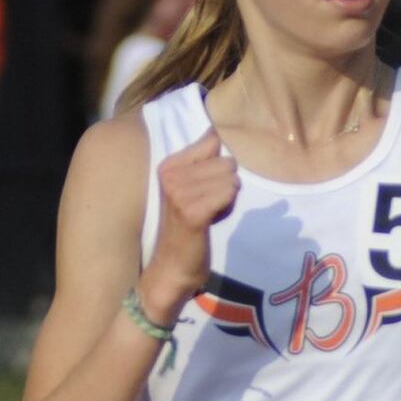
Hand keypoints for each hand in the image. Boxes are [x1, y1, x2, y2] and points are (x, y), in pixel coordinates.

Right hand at [142, 129, 238, 321]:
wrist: (171, 268)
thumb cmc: (186, 228)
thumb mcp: (191, 187)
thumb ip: (202, 161)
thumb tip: (216, 131)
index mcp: (168, 165)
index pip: (212, 142)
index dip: (220, 166)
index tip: (205, 188)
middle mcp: (171, 175)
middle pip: (226, 162)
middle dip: (226, 184)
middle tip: (208, 205)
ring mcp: (179, 193)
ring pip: (231, 179)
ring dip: (228, 198)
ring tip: (208, 213)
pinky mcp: (192, 212)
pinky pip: (228, 194)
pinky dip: (227, 208)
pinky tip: (212, 220)